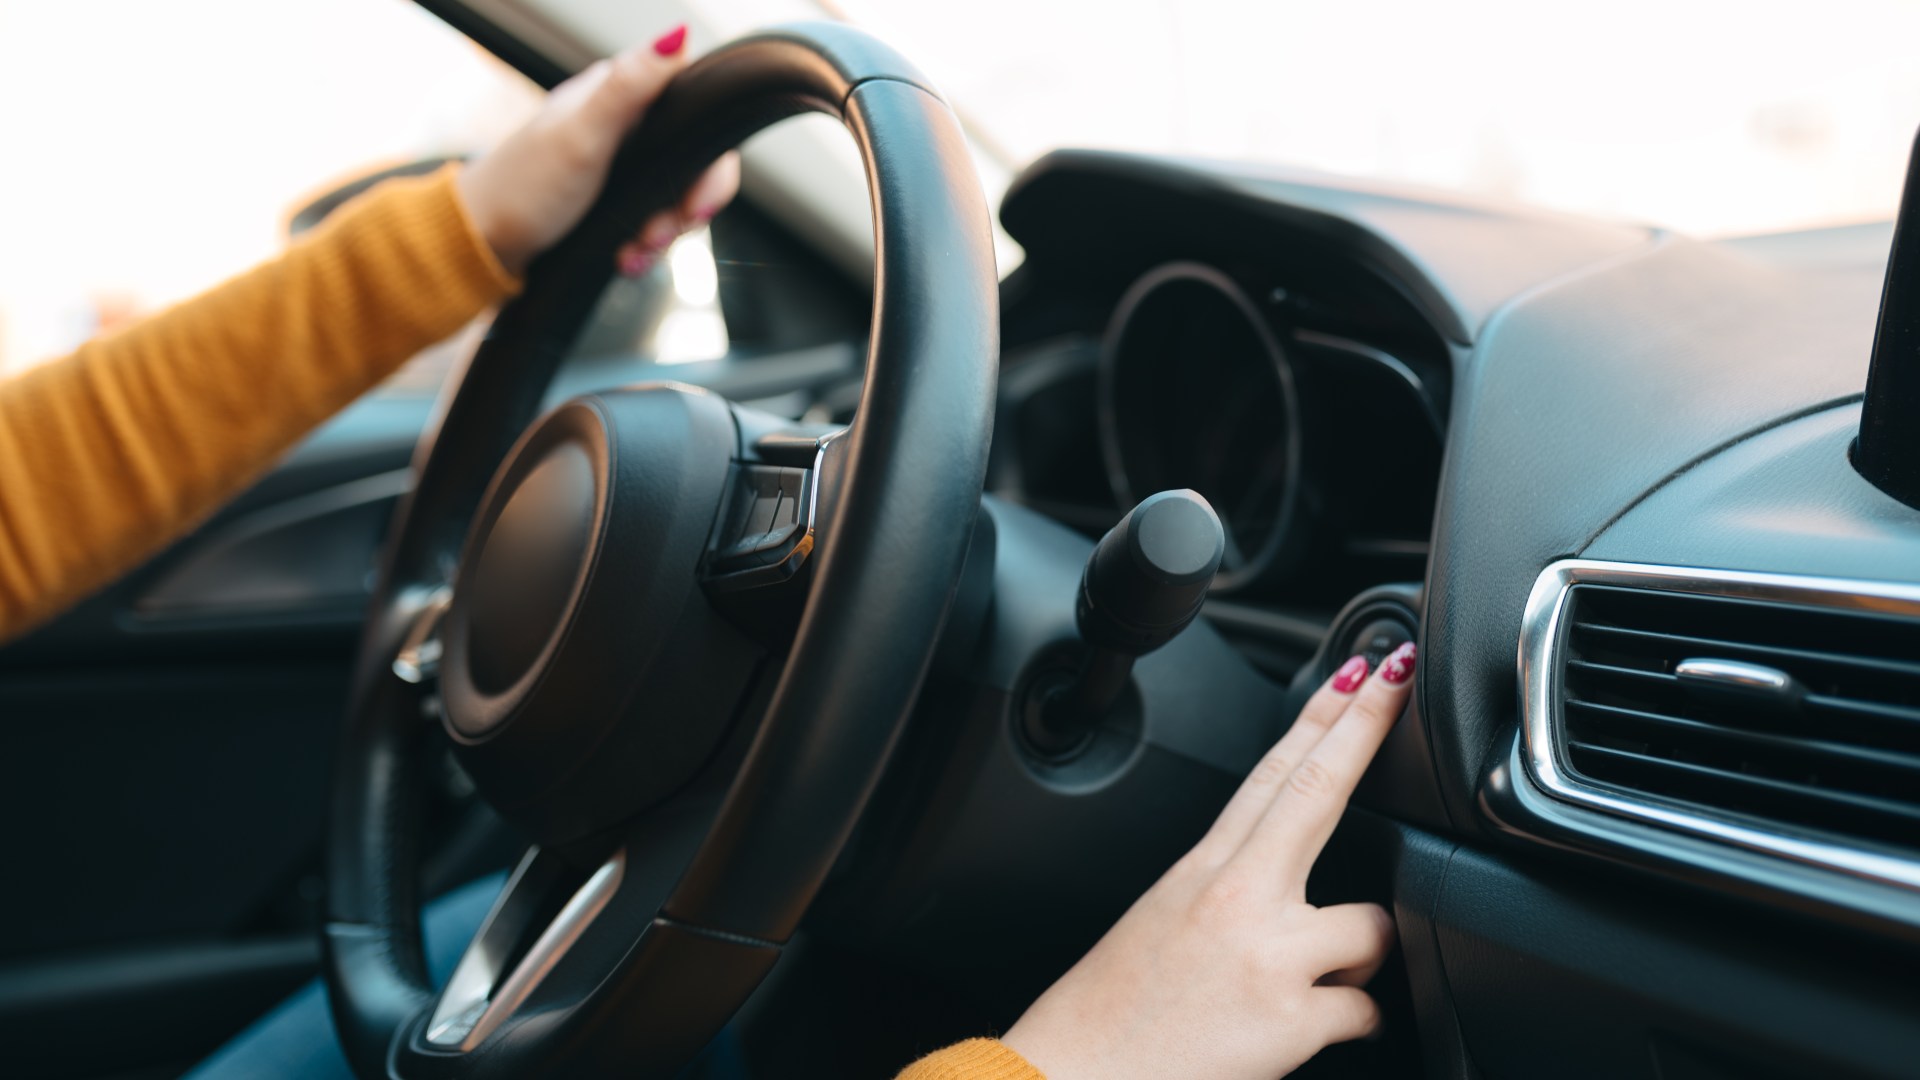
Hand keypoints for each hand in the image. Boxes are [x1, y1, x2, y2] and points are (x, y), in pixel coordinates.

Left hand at [456, 25, 741, 276]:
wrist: (480, 241)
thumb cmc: (522, 186)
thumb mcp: (581, 135)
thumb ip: (631, 88)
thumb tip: (676, 37)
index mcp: (619, 97)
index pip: (697, 113)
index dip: (710, 161)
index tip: (699, 200)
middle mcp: (624, 126)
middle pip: (693, 163)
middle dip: (687, 208)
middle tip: (663, 232)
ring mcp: (620, 166)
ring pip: (675, 198)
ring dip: (665, 233)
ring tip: (637, 251)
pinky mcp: (613, 200)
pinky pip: (652, 222)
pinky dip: (646, 247)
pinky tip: (627, 257)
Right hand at [1003, 643, 1417, 1079]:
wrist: (1073, 1079)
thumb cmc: (1115, 1014)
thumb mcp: (1164, 925)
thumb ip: (1229, 892)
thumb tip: (1285, 880)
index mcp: (1200, 872)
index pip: (1270, 774)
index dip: (1318, 717)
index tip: (1356, 672)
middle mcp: (1235, 899)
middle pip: (1318, 791)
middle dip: (1366, 724)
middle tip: (1402, 675)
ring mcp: (1268, 955)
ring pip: (1373, 925)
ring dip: (1362, 956)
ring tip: (1316, 985)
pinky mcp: (1292, 1019)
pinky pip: (1366, 1008)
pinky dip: (1351, 1022)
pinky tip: (1311, 1032)